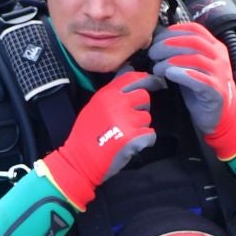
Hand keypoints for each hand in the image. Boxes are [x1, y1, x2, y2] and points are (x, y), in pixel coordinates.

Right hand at [39, 68, 161, 208]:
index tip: (157, 84)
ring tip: (124, 135)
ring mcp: (126, 121)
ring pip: (147, 118)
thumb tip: (132, 75)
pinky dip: (144, 140)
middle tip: (130, 120)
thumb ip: (112, 92)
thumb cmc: (85, 135)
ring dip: (140, 126)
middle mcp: (117, 103)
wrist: (79, 161)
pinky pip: (150, 134)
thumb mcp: (94, 106)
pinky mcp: (132, 138)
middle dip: (141, 107)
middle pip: (144, 97)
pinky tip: (130, 145)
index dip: (148, 79)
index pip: (133, 77)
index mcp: (107, 94)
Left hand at [148, 20, 235, 159]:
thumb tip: (157, 44)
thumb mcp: (191, 68)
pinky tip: (169, 74)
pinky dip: (183, 75)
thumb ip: (180, 55)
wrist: (221, 117)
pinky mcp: (217, 91)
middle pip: (193, 42)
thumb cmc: (201, 91)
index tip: (157, 39)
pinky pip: (200, 80)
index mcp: (214, 47)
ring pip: (195, 59)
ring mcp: (220, 74)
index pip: (195, 30)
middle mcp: (219, 57)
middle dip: (169, 45)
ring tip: (156, 68)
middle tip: (152, 53)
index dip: (174, 31)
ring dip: (172, 60)